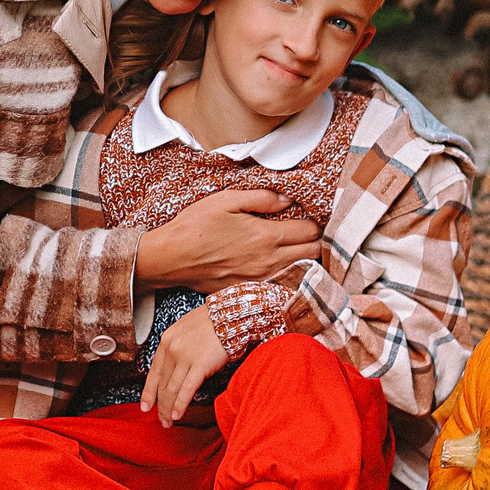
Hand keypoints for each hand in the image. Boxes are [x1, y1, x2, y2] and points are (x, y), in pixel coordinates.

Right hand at [135, 188, 320, 292]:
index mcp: (267, 237)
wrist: (171, 259)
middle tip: (311, 231)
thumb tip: (287, 199)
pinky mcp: (249, 290)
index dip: (317, 222)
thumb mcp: (227, 200)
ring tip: (298, 246)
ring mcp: (261, 279)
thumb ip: (262, 198)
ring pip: (300, 271)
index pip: (310, 232)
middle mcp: (269, 262)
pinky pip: (280, 283)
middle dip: (318, 241)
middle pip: (313, 254)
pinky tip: (277, 264)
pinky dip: (287, 274)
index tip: (313, 216)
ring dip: (305, 258)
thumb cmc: (196, 226)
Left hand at [142, 307, 227, 426]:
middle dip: (160, 405)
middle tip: (162, 420)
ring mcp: (184, 356)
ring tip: (169, 422)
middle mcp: (172, 348)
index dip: (149, 391)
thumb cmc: (214, 321)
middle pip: (162, 383)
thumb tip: (177, 368)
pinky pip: (186, 389)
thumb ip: (179, 347)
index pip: (154, 371)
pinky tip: (177, 415)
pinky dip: (180, 404)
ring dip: (169, 408)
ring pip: (171, 389)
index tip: (146, 406)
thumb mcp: (187, 330)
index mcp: (166, 340)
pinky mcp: (200, 364)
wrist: (232, 313)